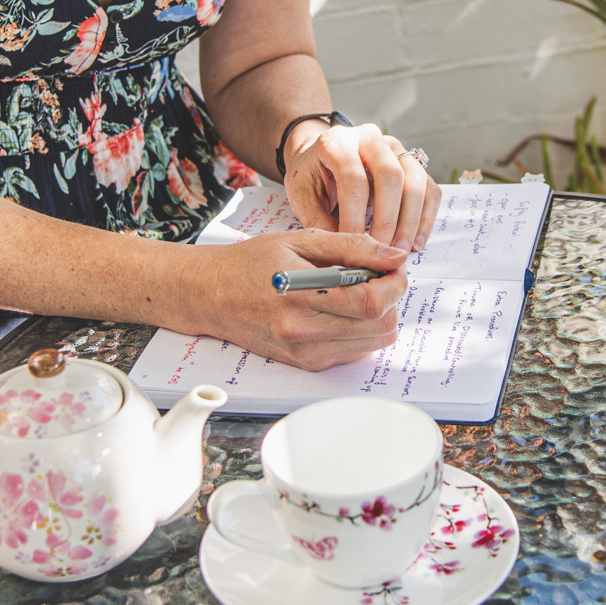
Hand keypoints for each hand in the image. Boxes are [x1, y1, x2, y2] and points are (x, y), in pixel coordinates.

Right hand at [196, 229, 408, 370]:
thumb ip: (353, 246)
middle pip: (380, 326)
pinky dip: (362, 330)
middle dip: (391, 299)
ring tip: (360, 291)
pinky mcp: (307, 364)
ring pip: (373, 343)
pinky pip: (355, 353)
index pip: (371, 302)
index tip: (394, 267)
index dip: (394, 284)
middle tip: (379, 276)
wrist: (210, 295)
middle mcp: (303, 332)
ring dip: (380, 316)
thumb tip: (395, 256)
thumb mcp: (301, 240)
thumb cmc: (250, 263)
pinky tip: (344, 309)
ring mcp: (305, 353)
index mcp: (299, 298)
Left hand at [283, 121, 440, 250]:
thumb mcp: (302, 195)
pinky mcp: (411, 162)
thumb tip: (340, 250)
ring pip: (415, 179)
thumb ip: (317, 221)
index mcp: (338, 142)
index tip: (354, 244)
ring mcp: (395, 148)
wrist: (321, 156)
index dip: (355, 214)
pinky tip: (416, 241)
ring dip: (411, 220)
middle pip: (391, 175)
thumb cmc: (312, 175)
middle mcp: (370, 138)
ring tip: (401, 251)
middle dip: (388, 219)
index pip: (353, 178)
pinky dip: (426, 216)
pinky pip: (429, 187)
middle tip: (382, 250)